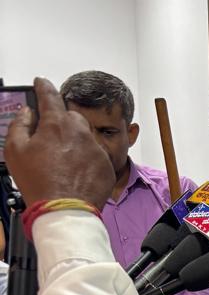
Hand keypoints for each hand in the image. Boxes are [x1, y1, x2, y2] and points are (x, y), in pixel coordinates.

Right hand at [4, 77, 113, 209]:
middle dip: (60, 122)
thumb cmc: (39, 183)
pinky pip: (95, 155)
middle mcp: (80, 132)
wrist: (65, 211)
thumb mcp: (15, 151)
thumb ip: (19, 126)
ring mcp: (95, 148)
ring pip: (84, 136)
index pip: (49, 95)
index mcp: (56, 124)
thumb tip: (27, 114)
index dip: (43, 86)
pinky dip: (86, 159)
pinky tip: (75, 172)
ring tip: (62, 162)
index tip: (41, 83)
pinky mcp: (106, 165)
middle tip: (50, 139)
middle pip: (70, 116)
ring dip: (74, 142)